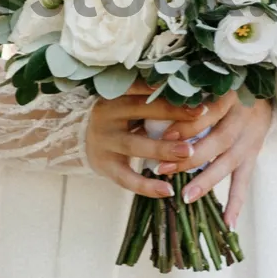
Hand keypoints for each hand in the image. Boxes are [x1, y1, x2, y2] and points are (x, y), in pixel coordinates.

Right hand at [84, 78, 217, 196]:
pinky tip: (168, 190)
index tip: (195, 90)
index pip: (143, 87)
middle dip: (172, 113)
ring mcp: (105, 141)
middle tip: (200, 115)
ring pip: (135, 145)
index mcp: (115, 93)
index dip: (168, 88)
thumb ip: (149, 99)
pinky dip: (147, 186)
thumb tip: (191, 92)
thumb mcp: (126, 102)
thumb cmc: (116, 117)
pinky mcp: (105, 166)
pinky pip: (127, 178)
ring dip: (163, 148)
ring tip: (189, 152)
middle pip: (141, 111)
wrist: (76, 138)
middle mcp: (107, 114)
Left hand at [153, 86, 272, 230]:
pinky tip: (227, 223)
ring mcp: (251, 138)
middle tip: (162, 168)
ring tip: (186, 197)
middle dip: (189, 156)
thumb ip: (187, 94)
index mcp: (230, 94)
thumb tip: (149, 109)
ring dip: (207, 180)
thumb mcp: (209, 81)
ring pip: (228, 161)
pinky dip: (236, 202)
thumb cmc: (226, 82)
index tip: (164, 136)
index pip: (208, 112)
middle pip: (218, 139)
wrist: (263, 85)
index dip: (187, 124)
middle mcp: (243, 117)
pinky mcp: (254, 153)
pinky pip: (245, 180)